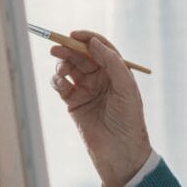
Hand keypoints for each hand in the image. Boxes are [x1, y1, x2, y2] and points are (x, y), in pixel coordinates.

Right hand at [50, 30, 151, 186]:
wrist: (120, 152)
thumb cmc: (129, 120)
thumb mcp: (126, 88)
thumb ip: (112, 63)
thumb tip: (94, 43)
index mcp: (117, 72)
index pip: (101, 48)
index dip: (88, 39)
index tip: (74, 34)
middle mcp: (102, 79)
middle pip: (82, 56)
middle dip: (69, 49)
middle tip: (57, 47)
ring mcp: (87, 90)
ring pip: (70, 69)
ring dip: (62, 65)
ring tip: (61, 70)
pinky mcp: (74, 104)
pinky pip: (62, 86)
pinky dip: (57, 80)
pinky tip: (59, 82)